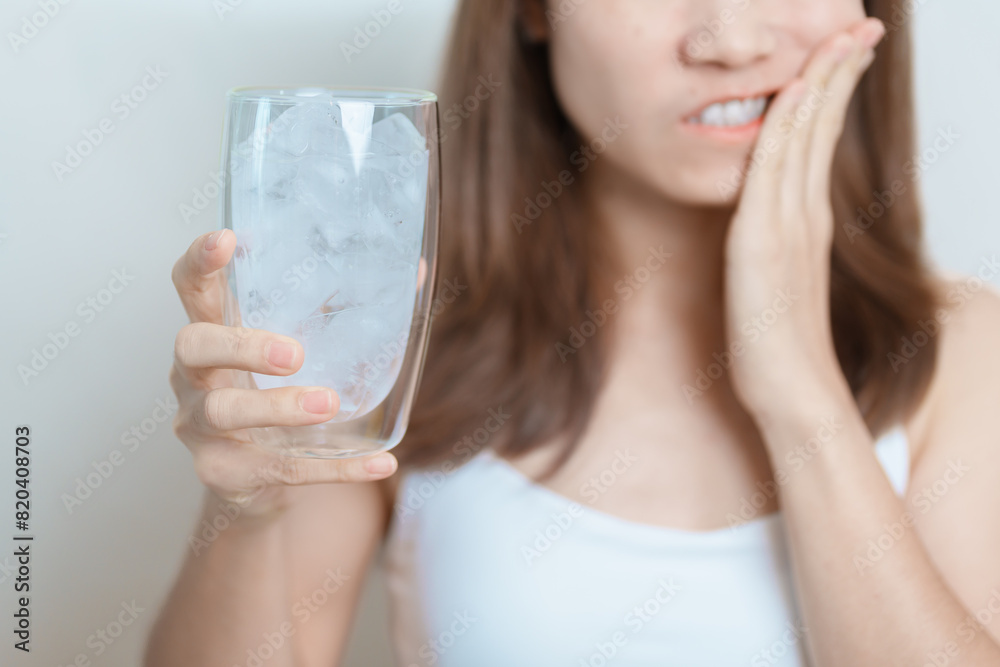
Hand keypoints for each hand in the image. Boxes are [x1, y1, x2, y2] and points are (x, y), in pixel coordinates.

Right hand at [169, 229, 397, 518]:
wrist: (263, 478)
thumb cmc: (280, 392)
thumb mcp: (306, 348)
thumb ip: (345, 310)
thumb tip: (416, 271)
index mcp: (214, 332)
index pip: (191, 288)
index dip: (201, 263)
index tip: (227, 239)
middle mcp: (194, 377)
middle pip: (194, 347)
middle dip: (242, 346)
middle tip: (295, 354)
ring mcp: (200, 427)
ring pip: (225, 412)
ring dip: (279, 407)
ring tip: (329, 404)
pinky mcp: (224, 473)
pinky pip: (277, 470)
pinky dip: (334, 468)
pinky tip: (379, 462)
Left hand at [723, 19, 885, 421]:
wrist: (791, 391)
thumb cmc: (780, 346)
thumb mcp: (778, 282)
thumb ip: (776, 248)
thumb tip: (768, 233)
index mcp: (806, 221)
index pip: (819, 142)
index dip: (832, 93)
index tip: (846, 53)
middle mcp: (802, 215)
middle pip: (819, 128)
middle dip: (837, 72)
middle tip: (862, 27)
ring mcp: (786, 226)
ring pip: (801, 139)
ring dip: (817, 84)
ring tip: (840, 40)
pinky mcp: (760, 244)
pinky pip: (772, 173)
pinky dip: (784, 129)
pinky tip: (790, 95)